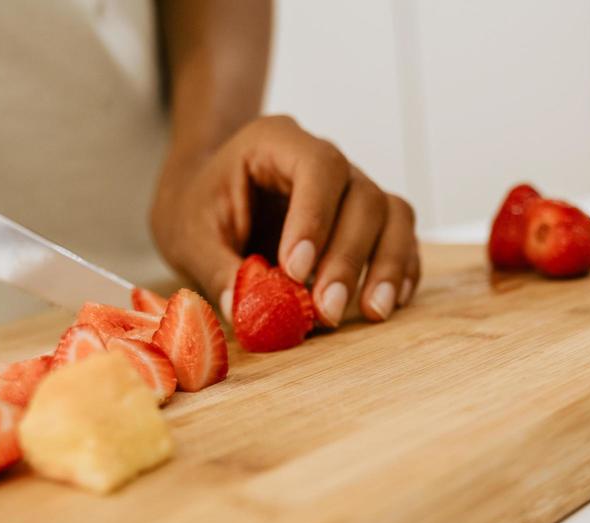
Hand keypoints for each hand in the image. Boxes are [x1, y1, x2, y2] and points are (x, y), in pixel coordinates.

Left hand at [151, 115, 419, 326]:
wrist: (205, 199)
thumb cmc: (198, 208)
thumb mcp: (190, 237)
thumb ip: (217, 269)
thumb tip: (244, 308)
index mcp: (276, 142)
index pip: (316, 166)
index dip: (315, 217)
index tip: (296, 270)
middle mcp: (324, 159)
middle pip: (362, 196)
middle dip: (347, 258)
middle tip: (326, 310)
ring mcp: (351, 188)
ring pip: (392, 215)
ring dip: (385, 266)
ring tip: (371, 312)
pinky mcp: (367, 221)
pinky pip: (399, 237)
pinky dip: (399, 270)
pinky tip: (386, 303)